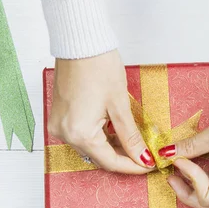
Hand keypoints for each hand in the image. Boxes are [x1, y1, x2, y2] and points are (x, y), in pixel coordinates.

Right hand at [48, 50, 153, 173]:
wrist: (80, 42)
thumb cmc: (98, 66)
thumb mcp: (120, 105)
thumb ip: (130, 137)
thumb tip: (142, 157)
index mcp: (79, 133)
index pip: (109, 162)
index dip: (132, 166)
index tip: (149, 165)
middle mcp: (64, 134)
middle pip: (99, 157)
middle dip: (123, 157)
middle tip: (145, 154)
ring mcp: (59, 125)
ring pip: (91, 147)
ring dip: (112, 147)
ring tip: (133, 142)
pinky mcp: (60, 117)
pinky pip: (82, 135)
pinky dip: (99, 136)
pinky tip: (115, 131)